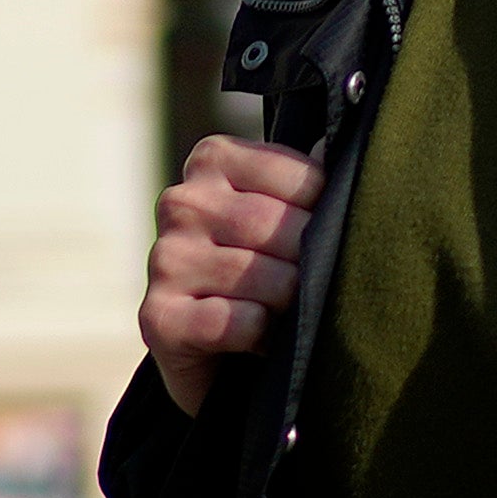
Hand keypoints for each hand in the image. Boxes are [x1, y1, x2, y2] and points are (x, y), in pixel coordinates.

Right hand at [140, 135, 326, 416]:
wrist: (212, 352)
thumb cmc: (260, 270)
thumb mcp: (283, 216)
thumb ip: (308, 181)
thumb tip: (337, 145)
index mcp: (212, 160)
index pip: (295, 175)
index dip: (326, 213)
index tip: (329, 236)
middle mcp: (180, 202)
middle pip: (273, 225)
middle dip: (309, 262)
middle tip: (319, 284)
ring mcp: (165, 259)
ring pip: (260, 276)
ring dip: (290, 302)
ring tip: (293, 313)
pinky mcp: (159, 317)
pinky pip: (237, 321)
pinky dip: (263, 334)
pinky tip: (261, 338)